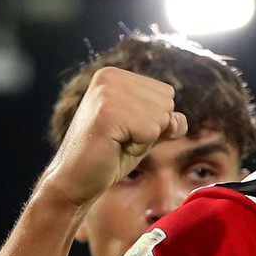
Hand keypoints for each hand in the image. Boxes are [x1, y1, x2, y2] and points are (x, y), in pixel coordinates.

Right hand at [39, 67, 185, 209]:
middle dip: (151, 129)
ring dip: (144, 139)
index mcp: (116, 75)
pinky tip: (114, 147)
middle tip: (120, 139)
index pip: (166, 93)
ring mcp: (107, 93)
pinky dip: (138, 147)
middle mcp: (110, 77)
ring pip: (161, 118)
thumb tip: (179, 120)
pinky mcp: (107, 113)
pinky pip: (150, 131)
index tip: (125, 130)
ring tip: (117, 143)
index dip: (153, 120)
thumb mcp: (144, 133)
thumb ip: (165, 122)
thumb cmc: (109, 156)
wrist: (76, 179)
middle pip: (167, 104)